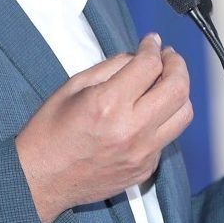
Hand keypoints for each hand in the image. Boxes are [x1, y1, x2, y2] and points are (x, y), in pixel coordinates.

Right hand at [16, 33, 193, 222]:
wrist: (39, 180)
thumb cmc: (50, 132)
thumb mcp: (73, 87)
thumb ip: (111, 67)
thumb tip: (138, 56)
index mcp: (108, 104)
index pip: (149, 66)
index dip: (153, 47)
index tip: (152, 42)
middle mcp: (131, 130)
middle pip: (178, 88)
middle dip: (177, 65)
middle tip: (168, 57)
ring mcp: (142, 153)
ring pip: (183, 114)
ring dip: (179, 92)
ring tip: (165, 83)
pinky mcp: (145, 168)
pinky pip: (168, 137)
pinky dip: (163, 119)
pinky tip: (148, 113)